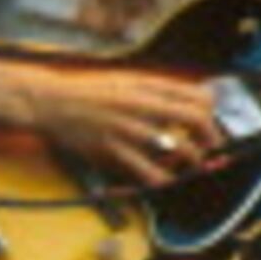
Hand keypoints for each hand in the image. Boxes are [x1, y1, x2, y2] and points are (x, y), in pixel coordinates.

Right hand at [38, 66, 221, 186]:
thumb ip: (158, 89)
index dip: (212, 113)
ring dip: (191, 161)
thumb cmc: (88, 92)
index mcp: (148, 86)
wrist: (48, 101)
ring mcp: (130, 128)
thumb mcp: (127, 80)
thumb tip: (192, 99)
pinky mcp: (114, 149)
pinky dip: (162, 179)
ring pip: (180, 149)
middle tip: (209, 150)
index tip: (209, 127)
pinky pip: (149, 172)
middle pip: (197, 119)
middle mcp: (142, 105)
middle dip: (211, 139)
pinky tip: (161, 178)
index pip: (199, 95)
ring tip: (187, 165)